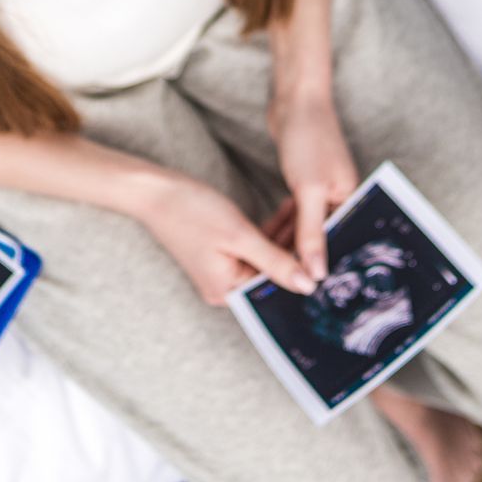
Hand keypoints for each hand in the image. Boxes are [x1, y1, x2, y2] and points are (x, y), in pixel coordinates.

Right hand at [133, 172, 317, 304]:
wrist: (154, 191)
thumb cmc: (191, 210)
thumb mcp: (239, 235)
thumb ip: (275, 261)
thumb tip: (308, 286)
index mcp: (227, 291)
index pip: (275, 289)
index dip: (302, 271)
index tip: (326, 254)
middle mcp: (224, 288)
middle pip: (271, 275)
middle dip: (295, 251)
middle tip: (322, 228)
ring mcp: (222, 270)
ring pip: (265, 259)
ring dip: (284, 238)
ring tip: (306, 213)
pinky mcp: (222, 254)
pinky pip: (253, 249)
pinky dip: (269, 234)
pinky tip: (286, 214)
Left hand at [266, 88, 360, 281]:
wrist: (296, 99)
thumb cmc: (309, 138)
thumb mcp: (309, 190)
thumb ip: (311, 233)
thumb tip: (316, 274)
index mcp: (350, 200)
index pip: (339, 243)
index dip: (322, 266)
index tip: (304, 289)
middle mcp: (340, 197)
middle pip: (323, 237)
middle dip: (304, 257)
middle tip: (284, 283)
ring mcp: (322, 189)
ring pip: (306, 226)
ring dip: (290, 242)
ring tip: (273, 266)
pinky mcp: (305, 182)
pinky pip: (297, 213)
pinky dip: (285, 225)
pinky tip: (271, 239)